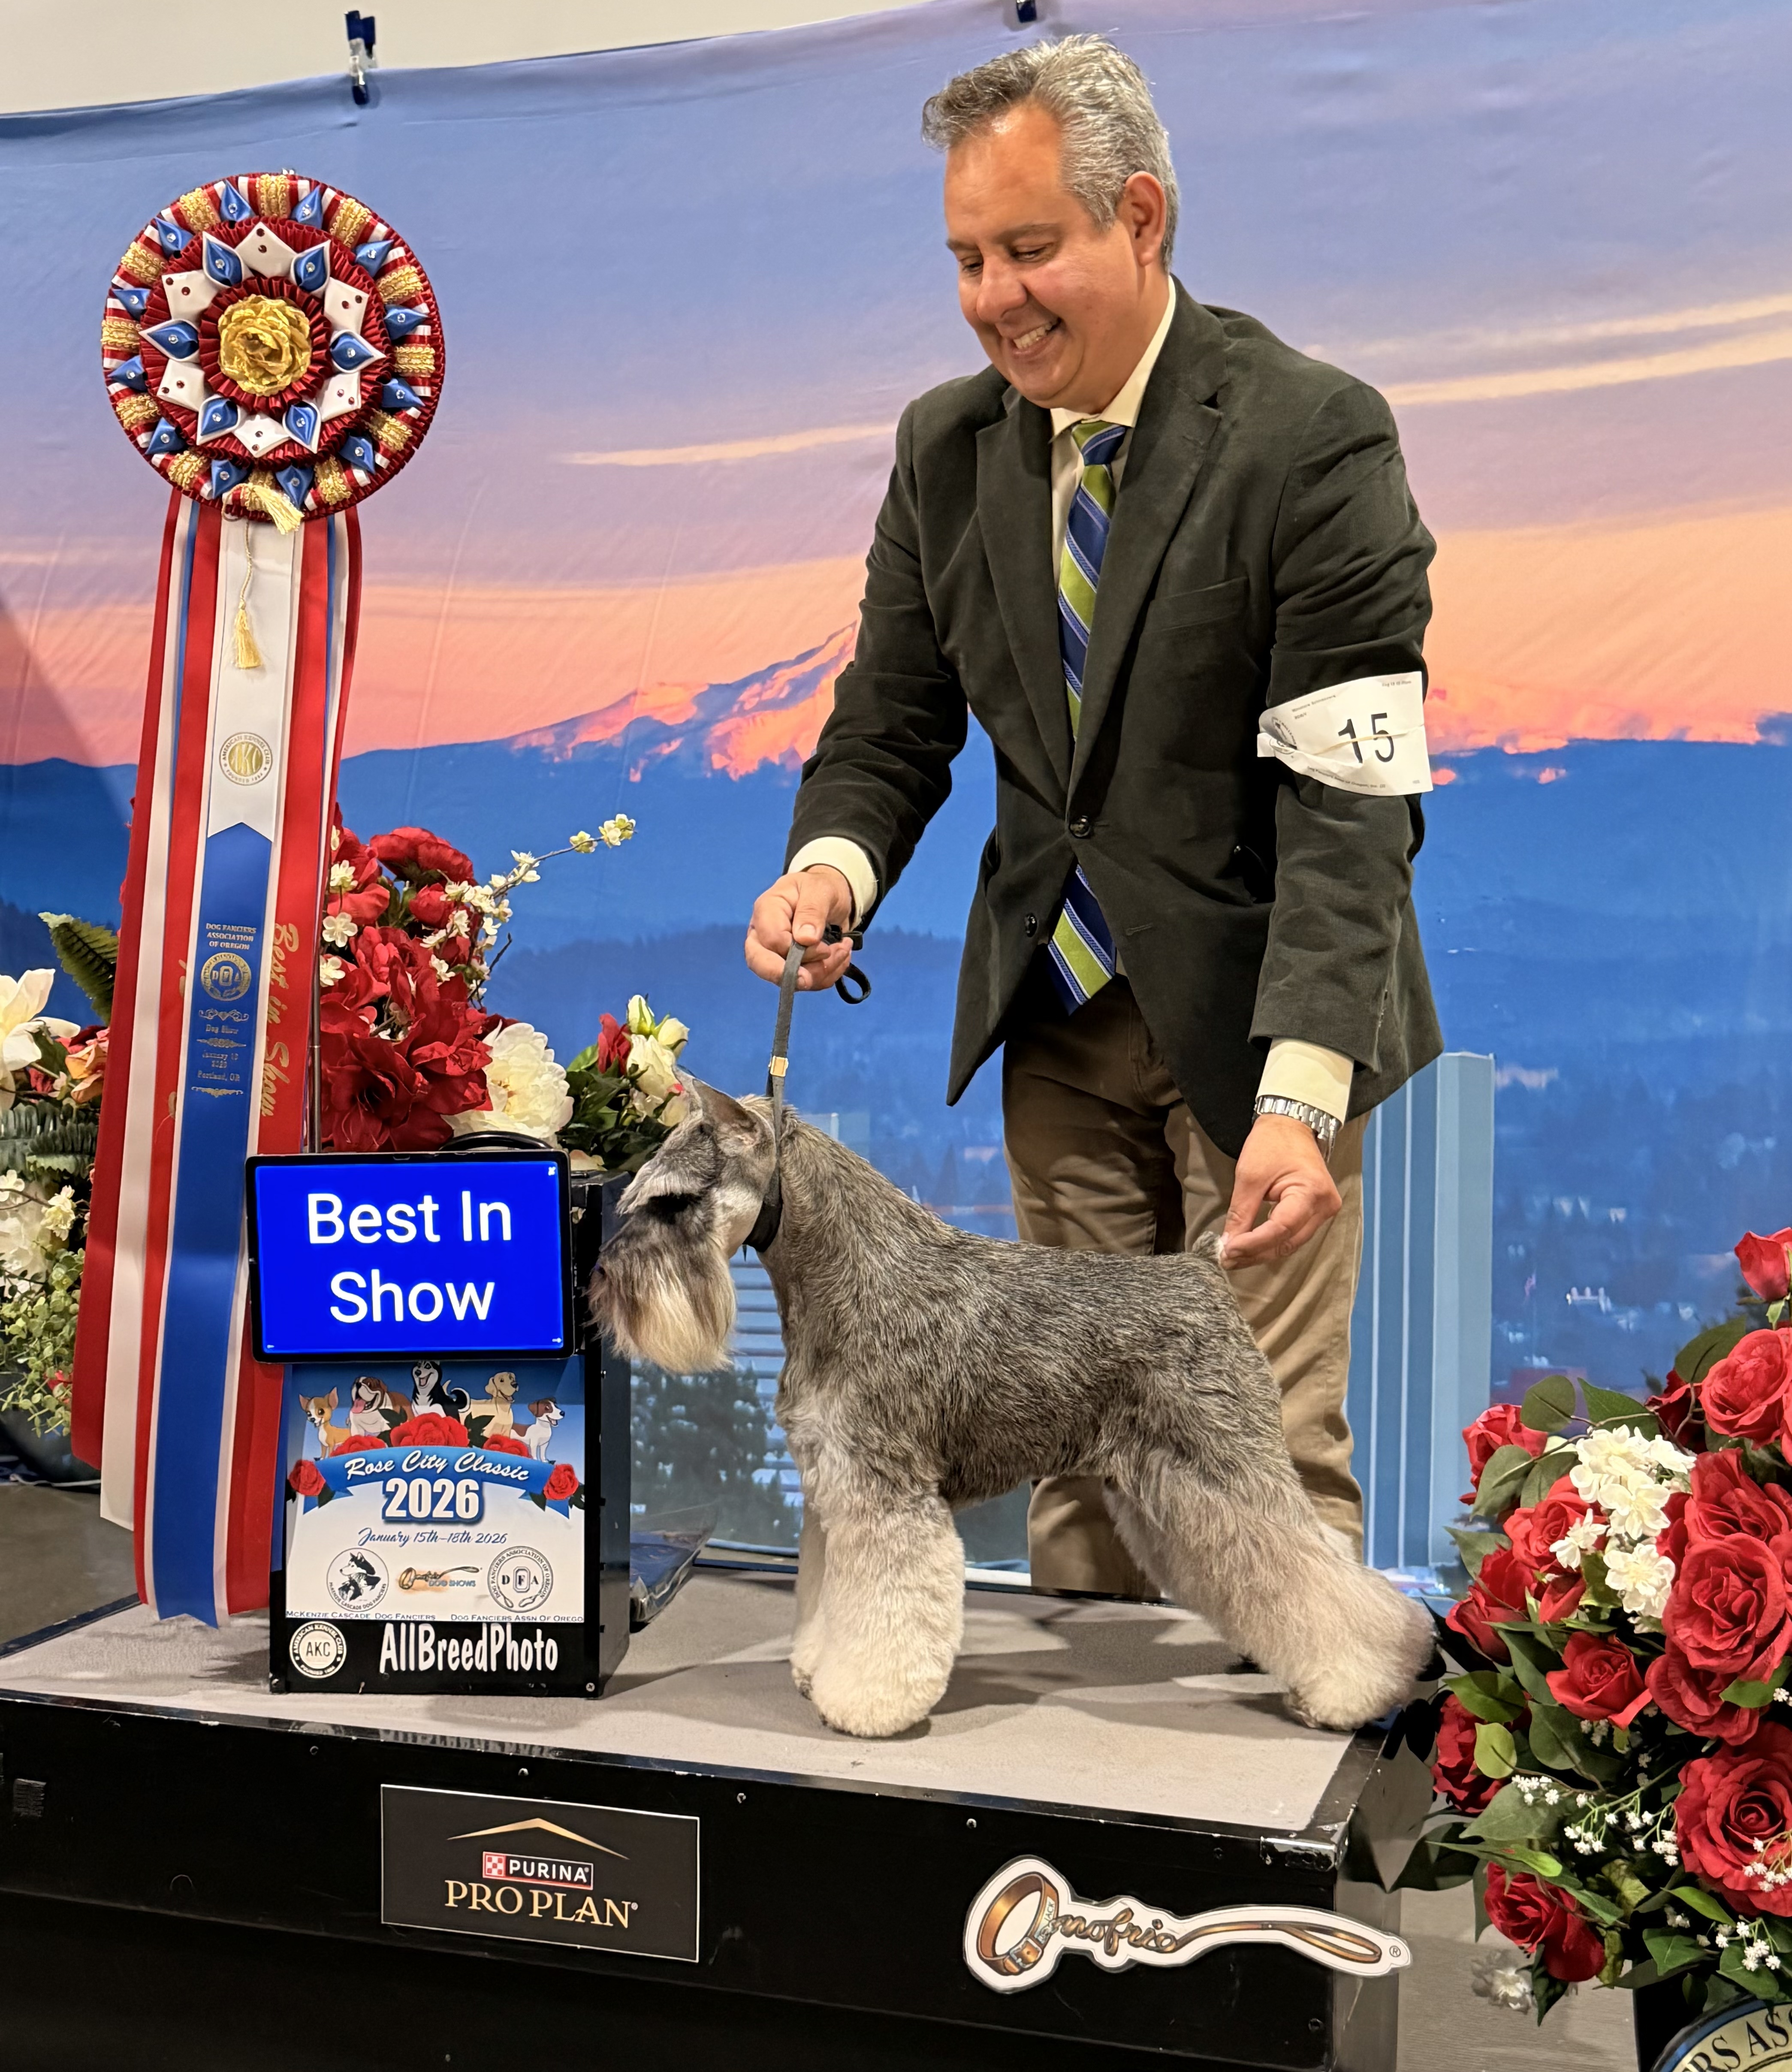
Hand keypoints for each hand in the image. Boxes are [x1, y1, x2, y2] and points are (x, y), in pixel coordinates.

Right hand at [745, 866, 854, 989]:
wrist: (829, 896)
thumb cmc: (820, 888)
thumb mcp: (820, 890)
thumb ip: (812, 911)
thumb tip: (806, 939)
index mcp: (767, 909)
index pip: (771, 940)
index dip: (796, 951)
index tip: (824, 948)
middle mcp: (763, 933)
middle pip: (760, 964)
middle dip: (789, 976)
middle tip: (811, 980)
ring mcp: (773, 952)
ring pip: (784, 978)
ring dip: (819, 973)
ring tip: (843, 952)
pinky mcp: (788, 966)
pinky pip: (802, 982)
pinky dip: (825, 976)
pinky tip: (840, 959)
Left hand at [1220, 1114, 1342, 1268]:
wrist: (1292, 1126)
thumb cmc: (1272, 1143)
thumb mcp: (1249, 1176)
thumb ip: (1240, 1212)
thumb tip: (1228, 1243)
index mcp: (1311, 1192)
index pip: (1280, 1228)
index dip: (1253, 1244)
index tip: (1228, 1251)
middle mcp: (1325, 1206)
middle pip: (1288, 1241)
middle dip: (1255, 1253)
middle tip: (1226, 1259)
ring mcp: (1325, 1211)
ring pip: (1291, 1243)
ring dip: (1262, 1251)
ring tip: (1235, 1255)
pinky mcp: (1318, 1212)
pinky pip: (1294, 1235)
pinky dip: (1272, 1242)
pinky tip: (1251, 1246)